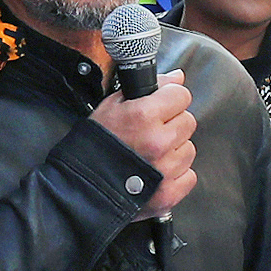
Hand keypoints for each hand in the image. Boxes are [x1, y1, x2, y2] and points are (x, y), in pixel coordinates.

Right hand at [92, 70, 194, 215]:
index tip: (162, 106)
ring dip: (175, 149)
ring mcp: (166, 169)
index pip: (181, 95)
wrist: (80, 185)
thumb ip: (149, 88)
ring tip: (152, 153)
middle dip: (173, 123)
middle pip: (188, 121)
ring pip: (189, 149)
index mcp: (144, 115)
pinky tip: (158, 172)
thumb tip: (177, 78)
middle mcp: (158, 141)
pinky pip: (188, 176)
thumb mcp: (112, 106)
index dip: (170, 99)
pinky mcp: (169, 193)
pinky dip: (176, 175)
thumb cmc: (94, 144)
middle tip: (153, 131)